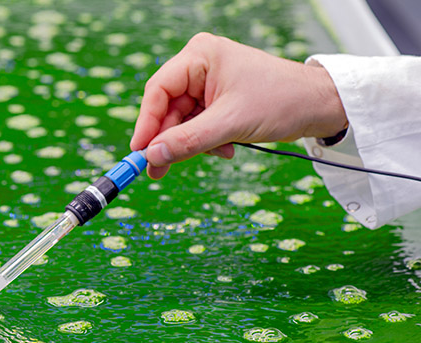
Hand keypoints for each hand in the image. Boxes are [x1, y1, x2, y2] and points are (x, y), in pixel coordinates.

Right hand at [130, 33, 348, 178]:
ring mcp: (208, 83)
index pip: (158, 90)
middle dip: (170, 140)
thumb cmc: (282, 101)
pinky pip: (197, 124)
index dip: (146, 123)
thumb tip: (151, 156)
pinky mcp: (218, 99)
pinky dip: (206, 141)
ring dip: (194, 143)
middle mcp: (200, 65)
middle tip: (159, 170)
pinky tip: (226, 148)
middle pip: (167, 108)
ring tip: (218, 152)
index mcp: (200, 56)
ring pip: (182, 120)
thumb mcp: (230, 124)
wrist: (319, 106)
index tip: (140, 152)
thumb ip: (187, 141)